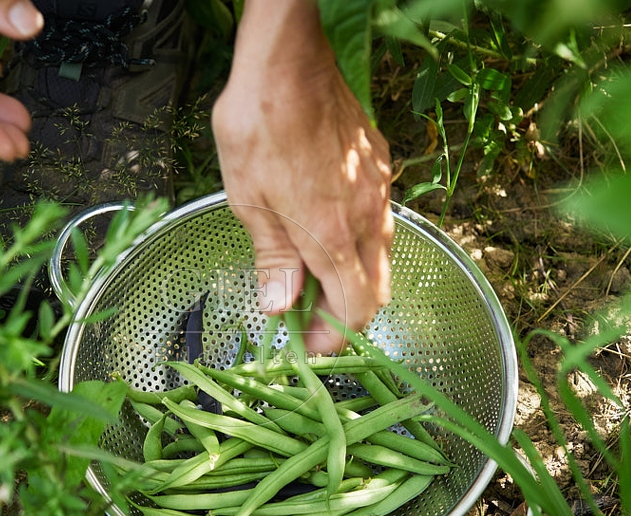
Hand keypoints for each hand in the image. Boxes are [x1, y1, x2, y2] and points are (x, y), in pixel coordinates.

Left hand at [212, 0, 392, 352]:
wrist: (289, 60)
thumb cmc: (258, 125)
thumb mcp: (249, 199)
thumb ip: (272, 258)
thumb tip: (280, 308)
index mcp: (331, 234)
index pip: (355, 310)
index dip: (333, 335)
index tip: (307, 340)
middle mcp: (366, 218)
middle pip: (377, 291)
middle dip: (345, 313)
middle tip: (307, 312)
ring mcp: (379, 191)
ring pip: (381, 256)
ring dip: (352, 277)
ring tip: (311, 271)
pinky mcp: (380, 166)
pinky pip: (379, 220)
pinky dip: (358, 241)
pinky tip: (325, 226)